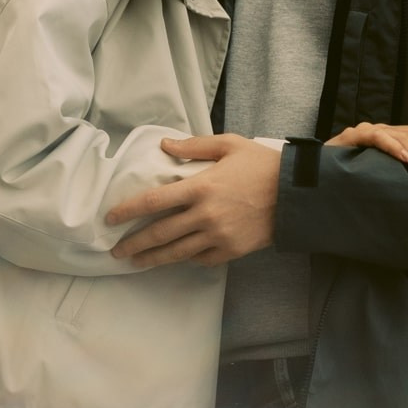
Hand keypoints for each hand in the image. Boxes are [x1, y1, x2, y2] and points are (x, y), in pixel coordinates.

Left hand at [106, 134, 279, 266]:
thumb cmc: (263, 165)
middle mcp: (205, 215)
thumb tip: (164, 144)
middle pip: (159, 234)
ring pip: (176, 253)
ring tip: (136, 262)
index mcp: (201, 186)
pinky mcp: (231, 250)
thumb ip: (194, 145)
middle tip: (116, 250)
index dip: (128, 211)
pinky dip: (187, 258)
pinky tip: (177, 257)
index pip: (153, 201)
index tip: (110, 218)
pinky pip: (201, 259)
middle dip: (133, 244)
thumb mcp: (229, 145)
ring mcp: (218, 236)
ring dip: (152, 259)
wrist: (297, 194)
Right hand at [327, 119, 407, 187]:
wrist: (316, 174)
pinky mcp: (354, 136)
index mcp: (402, 137)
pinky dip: (395, 148)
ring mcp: (373, 131)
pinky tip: (406, 160)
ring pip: (405, 136)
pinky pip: (379, 138)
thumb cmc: (357, 178)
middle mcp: (391, 130)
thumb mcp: (389, 178)